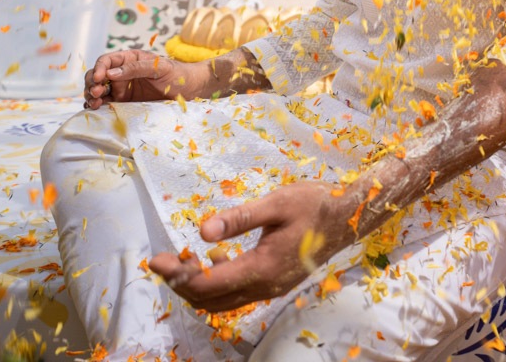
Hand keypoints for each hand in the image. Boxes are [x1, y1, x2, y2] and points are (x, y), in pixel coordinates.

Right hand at [82, 49, 215, 108]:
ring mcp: (122, 89)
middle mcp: (122, 73)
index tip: (99, 79)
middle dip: (92, 84)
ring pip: (98, 90)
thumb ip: (136, 68)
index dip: (99, 68)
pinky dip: (96, 105)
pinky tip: (94, 109)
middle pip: (97, 76)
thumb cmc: (178, 74)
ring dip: (91, 96)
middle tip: (96, 94)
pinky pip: (105, 103)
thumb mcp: (159, 67)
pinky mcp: (124, 103)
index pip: (107, 60)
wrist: (191, 90)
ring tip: (94, 104)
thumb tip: (110, 73)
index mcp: (129, 59)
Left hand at [148, 180, 360, 312]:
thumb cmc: (315, 204)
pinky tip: (215, 259)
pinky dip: (217, 284)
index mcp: (262, 268)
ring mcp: (272, 288)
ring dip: (197, 286)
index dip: (176, 275)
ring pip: (222, 302)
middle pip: (209, 300)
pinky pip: (237, 294)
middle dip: (181, 283)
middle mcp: (265, 286)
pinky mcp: (276, 284)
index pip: (207, 283)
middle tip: (164, 261)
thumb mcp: (277, 203)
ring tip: (183, 261)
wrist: (350, 217)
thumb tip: (202, 231)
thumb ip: (239, 218)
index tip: (155, 260)